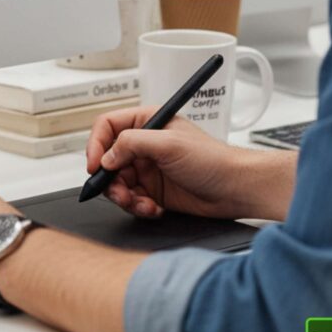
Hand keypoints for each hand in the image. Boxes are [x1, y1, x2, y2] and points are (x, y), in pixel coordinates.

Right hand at [86, 106, 275, 219]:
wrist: (236, 190)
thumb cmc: (213, 159)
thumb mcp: (169, 144)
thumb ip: (132, 144)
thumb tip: (106, 156)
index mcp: (146, 122)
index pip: (108, 127)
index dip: (96, 144)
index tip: (95, 164)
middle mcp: (144, 145)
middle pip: (107, 159)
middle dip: (110, 179)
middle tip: (119, 192)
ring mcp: (147, 170)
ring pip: (117, 183)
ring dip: (123, 197)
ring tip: (138, 203)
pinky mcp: (153, 192)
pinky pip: (131, 201)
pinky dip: (137, 207)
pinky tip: (153, 209)